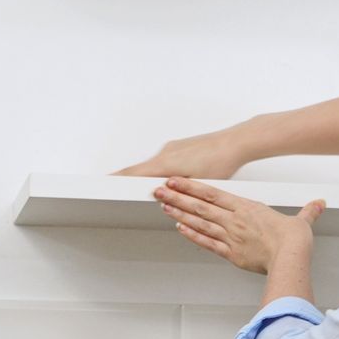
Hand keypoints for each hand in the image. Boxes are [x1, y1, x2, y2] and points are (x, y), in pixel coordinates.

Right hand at [116, 130, 248, 179]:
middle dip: (134, 181)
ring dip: (154, 177)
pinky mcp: (180, 147)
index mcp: (165, 162)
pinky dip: (164, 170)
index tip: (103, 182)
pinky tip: (177, 178)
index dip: (117, 178)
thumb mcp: (194, 184)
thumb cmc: (220, 162)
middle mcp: (165, 152)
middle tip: (123, 190)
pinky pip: (165, 160)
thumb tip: (159, 195)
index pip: (134, 172)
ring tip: (163, 189)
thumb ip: (174, 191)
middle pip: (141, 169)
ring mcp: (172, 148)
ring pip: (155, 166)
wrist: (235, 143)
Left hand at [155, 177, 324, 273]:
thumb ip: (307, 213)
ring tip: (163, 205)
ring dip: (179, 213)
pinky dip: (192, 236)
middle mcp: (235, 220)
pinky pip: (207, 243)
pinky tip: (179, 228)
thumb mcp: (301, 221)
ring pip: (200, 222)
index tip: (177, 180)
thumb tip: (318, 206)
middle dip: (178, 196)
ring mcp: (230, 236)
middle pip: (200, 205)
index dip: (192, 185)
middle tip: (159, 190)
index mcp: (247, 208)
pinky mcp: (231, 253)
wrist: (291, 258)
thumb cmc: (293, 241)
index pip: (213, 193)